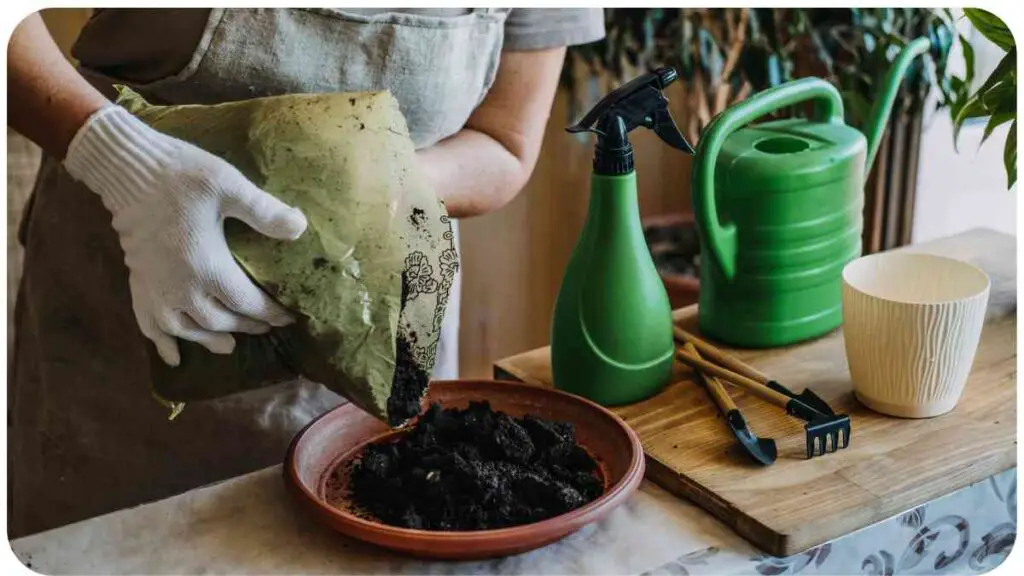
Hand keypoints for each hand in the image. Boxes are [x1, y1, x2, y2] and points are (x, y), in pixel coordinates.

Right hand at [64, 104, 307, 365]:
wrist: (128, 171)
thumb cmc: (181, 176)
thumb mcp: (229, 186)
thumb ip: (264, 211)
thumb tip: (301, 227)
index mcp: (208, 267)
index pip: (247, 303)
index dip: (271, 314)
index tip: (290, 318)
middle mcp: (181, 288)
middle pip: (219, 321)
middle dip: (245, 326)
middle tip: (265, 328)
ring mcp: (156, 289)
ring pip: (186, 329)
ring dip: (209, 340)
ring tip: (229, 347)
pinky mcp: (138, 283)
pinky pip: (149, 324)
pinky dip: (162, 343)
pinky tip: (173, 357)